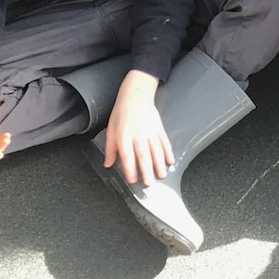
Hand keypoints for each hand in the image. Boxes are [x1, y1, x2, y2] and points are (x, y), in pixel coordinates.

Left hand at [104, 70, 173, 186]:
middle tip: (150, 183)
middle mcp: (138, 135)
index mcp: (124, 136)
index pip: (127, 155)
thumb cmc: (121, 112)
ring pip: (156, 150)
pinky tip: (170, 161)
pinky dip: (168, 151)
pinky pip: (164, 141)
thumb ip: (110, 148)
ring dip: (159, 163)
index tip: (133, 180)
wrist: (136, 95)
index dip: (130, 168)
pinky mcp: (159, 128)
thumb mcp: (111, 129)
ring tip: (162, 175)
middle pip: (144, 155)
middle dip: (147, 170)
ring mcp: (151, 131)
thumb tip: (108, 164)